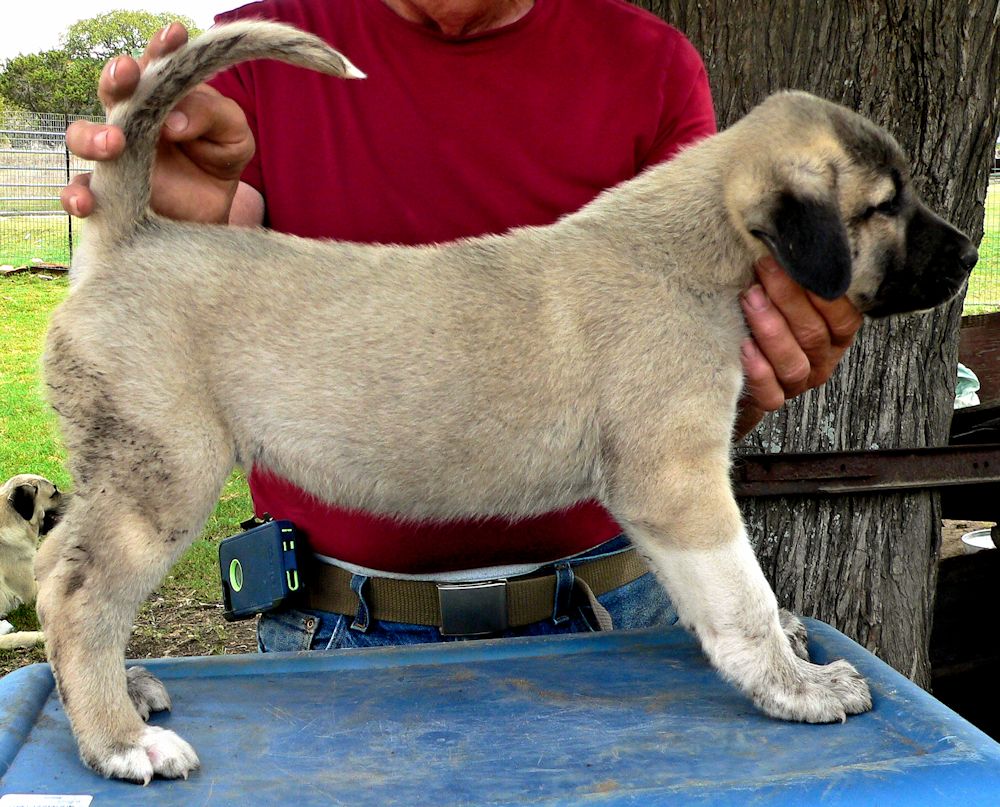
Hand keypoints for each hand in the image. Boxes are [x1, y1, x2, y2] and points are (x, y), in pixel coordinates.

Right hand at [60, 23, 254, 223]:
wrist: (212, 210)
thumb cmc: (218, 160)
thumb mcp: (234, 136)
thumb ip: (213, 115)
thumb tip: (173, 120)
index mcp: (164, 95)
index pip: (158, 64)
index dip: (163, 47)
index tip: (175, 35)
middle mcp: (132, 117)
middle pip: (113, 90)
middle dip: (117, 78)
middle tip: (129, 74)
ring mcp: (116, 153)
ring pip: (83, 136)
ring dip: (91, 136)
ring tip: (114, 143)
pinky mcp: (109, 191)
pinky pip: (80, 191)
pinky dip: (76, 195)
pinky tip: (87, 203)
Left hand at [735, 256, 862, 437]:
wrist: (728, 364)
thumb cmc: (760, 315)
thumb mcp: (780, 293)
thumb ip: (791, 274)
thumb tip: (781, 234)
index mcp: (834, 334)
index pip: (844, 316)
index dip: (823, 291)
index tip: (795, 259)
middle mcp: (821, 360)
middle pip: (814, 335)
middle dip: (788, 299)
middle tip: (764, 268)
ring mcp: (797, 384)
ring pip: (794, 364)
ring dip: (772, 330)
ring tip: (749, 299)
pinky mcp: (771, 401)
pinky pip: (771, 394)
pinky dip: (758, 371)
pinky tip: (743, 346)